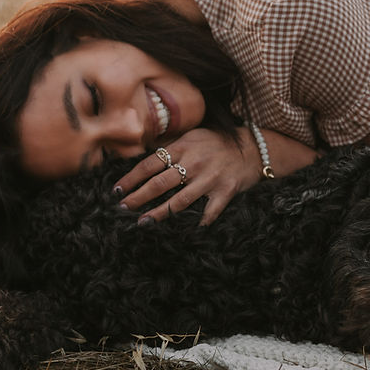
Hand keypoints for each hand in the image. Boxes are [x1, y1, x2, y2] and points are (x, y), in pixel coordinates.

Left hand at [113, 127, 263, 225]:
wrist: (253, 149)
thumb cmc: (216, 143)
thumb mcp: (192, 136)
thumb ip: (171, 147)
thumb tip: (145, 158)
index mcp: (182, 148)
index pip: (149, 164)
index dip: (131, 179)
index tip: (116, 190)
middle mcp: (194, 163)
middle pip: (159, 183)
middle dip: (138, 197)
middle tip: (122, 208)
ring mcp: (209, 178)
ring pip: (179, 201)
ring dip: (159, 213)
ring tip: (143, 222)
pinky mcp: (225, 191)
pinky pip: (209, 212)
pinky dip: (199, 223)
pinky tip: (186, 233)